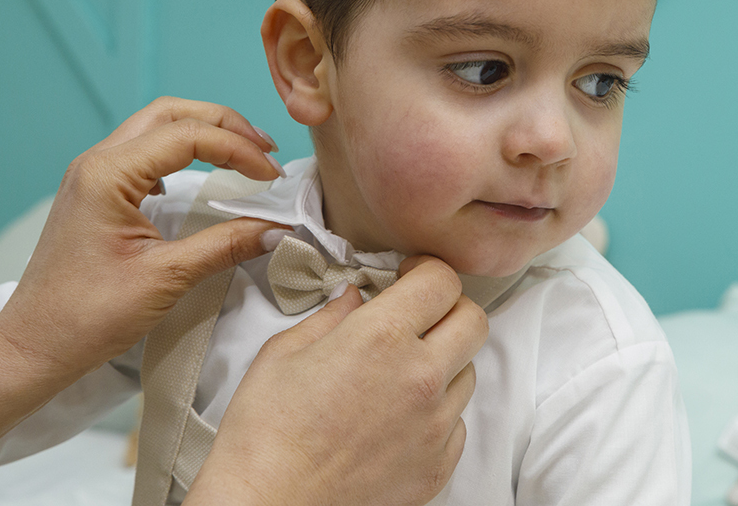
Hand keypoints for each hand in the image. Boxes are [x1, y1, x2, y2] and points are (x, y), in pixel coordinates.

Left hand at [0, 97, 284, 384]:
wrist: (34, 347)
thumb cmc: (87, 316)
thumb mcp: (166, 278)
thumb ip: (225, 246)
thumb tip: (278, 230)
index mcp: (108, 175)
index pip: (188, 136)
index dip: (239, 150)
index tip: (273, 178)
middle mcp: (96, 163)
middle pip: (171, 114)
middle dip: (224, 124)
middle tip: (265, 149)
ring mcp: (92, 176)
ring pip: (156, 128)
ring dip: (203, 133)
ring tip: (244, 155)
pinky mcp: (96, 194)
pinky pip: (143, 153)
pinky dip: (181, 152)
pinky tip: (203, 177)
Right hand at [186, 256, 489, 505]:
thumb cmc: (264, 434)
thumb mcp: (285, 352)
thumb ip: (332, 315)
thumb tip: (354, 298)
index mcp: (381, 337)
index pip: (441, 281)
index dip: (426, 271)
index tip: (409, 276)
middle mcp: (420, 378)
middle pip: (473, 321)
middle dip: (448, 309)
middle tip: (418, 315)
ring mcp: (434, 426)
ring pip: (467, 373)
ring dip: (443, 363)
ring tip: (398, 374)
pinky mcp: (436, 467)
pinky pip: (457, 423)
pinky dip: (436, 413)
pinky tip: (398, 417)